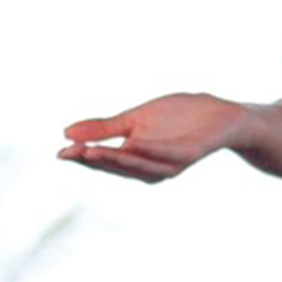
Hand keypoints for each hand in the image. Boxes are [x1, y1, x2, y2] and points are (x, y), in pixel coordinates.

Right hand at [58, 92, 245, 183]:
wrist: (221, 114)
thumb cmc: (179, 118)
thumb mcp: (135, 119)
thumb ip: (105, 127)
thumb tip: (65, 133)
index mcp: (137, 159)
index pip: (106, 161)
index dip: (83, 158)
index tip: (60, 153)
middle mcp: (153, 167)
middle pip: (119, 166)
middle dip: (94, 160)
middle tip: (70, 152)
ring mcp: (172, 163)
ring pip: (140, 164)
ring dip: (116, 159)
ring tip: (90, 151)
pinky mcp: (190, 154)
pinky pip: (167, 155)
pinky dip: (149, 151)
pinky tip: (132, 143)